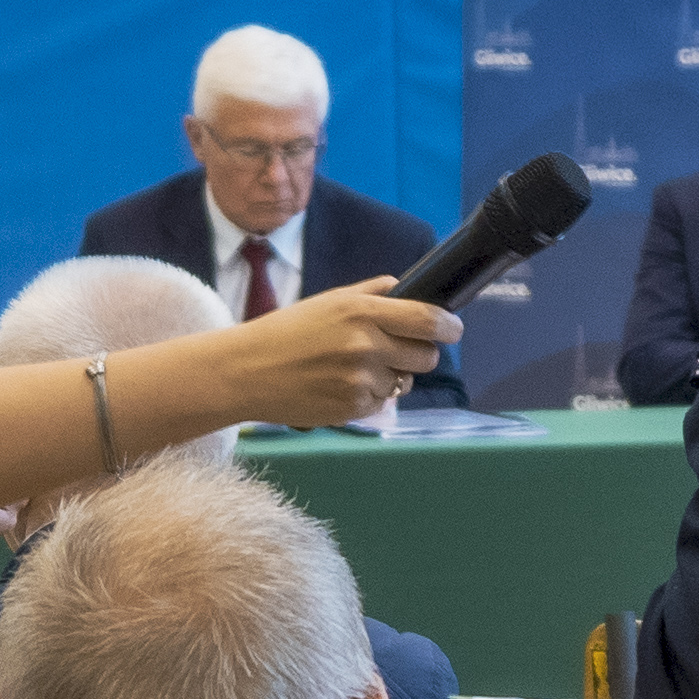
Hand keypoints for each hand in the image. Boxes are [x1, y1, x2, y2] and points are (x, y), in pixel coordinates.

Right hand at [229, 281, 459, 429]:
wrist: (246, 372)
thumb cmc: (285, 332)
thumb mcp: (329, 301)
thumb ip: (373, 293)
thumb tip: (406, 289)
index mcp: (361, 312)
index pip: (427, 320)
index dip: (448, 326)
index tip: (452, 328)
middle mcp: (366, 346)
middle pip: (426, 356)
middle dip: (418, 353)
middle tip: (396, 350)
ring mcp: (360, 380)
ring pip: (404, 382)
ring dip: (391, 376)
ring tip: (353, 368)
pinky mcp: (353, 409)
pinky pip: (381, 403)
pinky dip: (369, 396)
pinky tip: (340, 385)